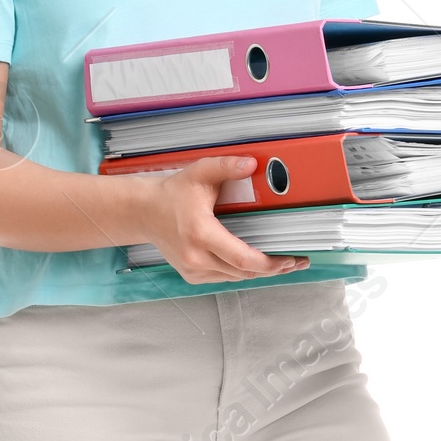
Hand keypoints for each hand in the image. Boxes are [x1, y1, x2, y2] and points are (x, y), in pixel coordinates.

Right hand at [134, 155, 308, 282]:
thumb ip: (227, 165)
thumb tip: (252, 163)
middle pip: (244, 272)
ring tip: (283, 263)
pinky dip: (241, 271)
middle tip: (296, 261)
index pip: (242, 258)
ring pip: (236, 277)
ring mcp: (193, 269)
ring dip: (259, 272)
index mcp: (200, 233)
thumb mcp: (200, 172)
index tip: (289, 259)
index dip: (270, 263)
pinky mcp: (192, 275)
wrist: (145, 213)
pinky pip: (225, 277)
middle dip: (273, 268)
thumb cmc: (172, 194)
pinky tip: (256, 263)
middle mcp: (196, 257)